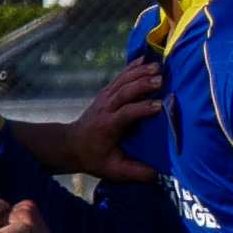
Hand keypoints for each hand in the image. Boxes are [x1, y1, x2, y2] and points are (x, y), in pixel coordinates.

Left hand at [45, 58, 167, 182]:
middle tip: (162, 79)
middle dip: (142, 84)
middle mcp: (105, 108)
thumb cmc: (95, 157)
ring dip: (140, 72)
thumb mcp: (113, 170)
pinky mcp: (106, 92)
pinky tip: (146, 59)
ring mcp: (104, 98)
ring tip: (158, 66)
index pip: (125, 113)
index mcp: (107, 126)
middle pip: (124, 92)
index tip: (161, 105)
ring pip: (122, 81)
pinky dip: (133, 67)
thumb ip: (136, 172)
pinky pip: (120, 77)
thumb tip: (159, 173)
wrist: (70, 145)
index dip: (142, 108)